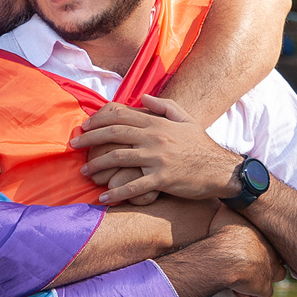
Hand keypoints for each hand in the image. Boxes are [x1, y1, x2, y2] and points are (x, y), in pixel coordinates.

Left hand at [73, 95, 242, 203]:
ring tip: (85, 171)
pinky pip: (133, 186)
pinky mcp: (162, 179)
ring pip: (118, 159)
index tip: (84, 126)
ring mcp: (157, 158)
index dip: (99, 120)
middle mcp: (155, 138)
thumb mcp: (186, 120)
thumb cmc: (201, 146)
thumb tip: (142, 98)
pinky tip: (103, 198)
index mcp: (157, 123)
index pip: (121, 116)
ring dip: (97, 166)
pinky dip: (115, 193)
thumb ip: (164, 106)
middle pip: (113, 134)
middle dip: (90, 139)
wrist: (222, 170)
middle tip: (74, 145)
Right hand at [210, 208, 284, 296]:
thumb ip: (232, 202)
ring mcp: (270, 271)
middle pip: (278, 256)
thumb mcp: (227, 210)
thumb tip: (228, 192)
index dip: (261, 242)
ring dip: (263, 276)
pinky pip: (262, 294)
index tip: (249, 243)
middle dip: (266, 259)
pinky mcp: (263, 288)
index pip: (271, 238)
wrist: (224, 256)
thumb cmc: (224, 232)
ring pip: (276, 275)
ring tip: (245, 276)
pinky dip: (252, 294)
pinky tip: (238, 290)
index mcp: (265, 235)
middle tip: (249, 260)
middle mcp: (272, 253)